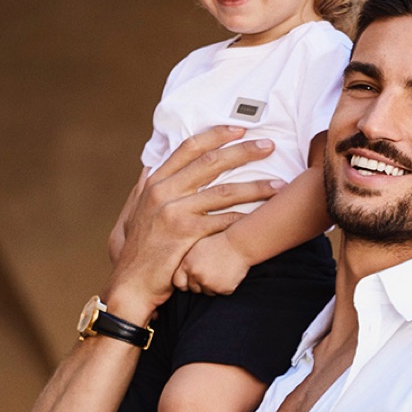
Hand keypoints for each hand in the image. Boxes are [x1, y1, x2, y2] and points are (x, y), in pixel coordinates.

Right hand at [103, 127, 276, 322]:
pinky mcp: (186, 234)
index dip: (216, 135)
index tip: (240, 128)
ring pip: (223, 192)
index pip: (188, 147)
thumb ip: (143, 188)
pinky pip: (223, 221)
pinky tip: (262, 216)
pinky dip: (245, 218)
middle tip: (269, 146)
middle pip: (211, 162)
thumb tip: (149, 166)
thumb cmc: (137, 251)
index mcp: (155, 182)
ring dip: (255, 187)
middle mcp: (163, 191)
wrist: (131, 283)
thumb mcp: (133, 213)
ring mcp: (174, 211)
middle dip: (244, 152)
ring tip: (279, 185)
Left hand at [174, 232, 251, 294]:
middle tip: (211, 272)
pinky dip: (225, 286)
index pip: (178, 283)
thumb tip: (182, 275)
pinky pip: (221, 292)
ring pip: (208, 292)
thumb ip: (187, 261)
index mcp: (188, 265)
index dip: (185, 282)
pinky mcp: (223, 290)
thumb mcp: (198, 247)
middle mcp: (196, 276)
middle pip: (194, 289)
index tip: (190, 280)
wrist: (240, 244)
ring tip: (221, 270)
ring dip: (213, 286)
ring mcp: (210, 284)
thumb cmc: (219, 242)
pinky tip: (229, 273)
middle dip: (201, 284)